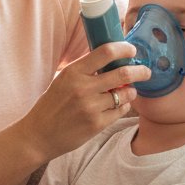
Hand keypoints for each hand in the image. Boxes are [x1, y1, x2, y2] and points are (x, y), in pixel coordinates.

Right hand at [15, 42, 149, 160]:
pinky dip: (123, 106)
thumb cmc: (52, 104)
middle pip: (123, 73)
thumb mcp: (63, 79)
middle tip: (145, 71)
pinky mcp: (96, 124)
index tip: (132, 50)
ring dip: (131, 91)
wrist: (39, 135)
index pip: (105, 52)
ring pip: (125, 94)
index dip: (124, 49)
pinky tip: (118, 105)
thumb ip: (84, 69)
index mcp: (73, 72)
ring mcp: (91, 107)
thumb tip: (111, 56)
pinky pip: (120, 110)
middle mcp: (83, 88)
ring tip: (129, 91)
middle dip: (140, 71)